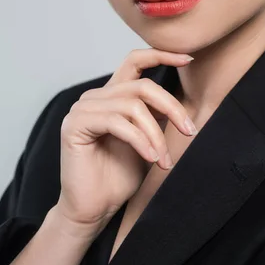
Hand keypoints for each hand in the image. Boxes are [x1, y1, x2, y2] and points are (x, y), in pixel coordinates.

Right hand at [54, 49, 196, 232]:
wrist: (94, 209)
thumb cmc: (119, 176)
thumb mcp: (148, 139)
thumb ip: (156, 115)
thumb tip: (179, 99)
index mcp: (112, 95)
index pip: (135, 61)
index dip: (162, 55)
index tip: (188, 59)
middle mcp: (96, 96)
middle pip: (142, 86)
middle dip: (171, 107)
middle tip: (189, 131)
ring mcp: (83, 109)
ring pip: (133, 106)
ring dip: (156, 134)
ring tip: (164, 160)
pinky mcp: (74, 125)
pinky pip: (117, 123)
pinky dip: (140, 140)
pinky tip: (151, 157)